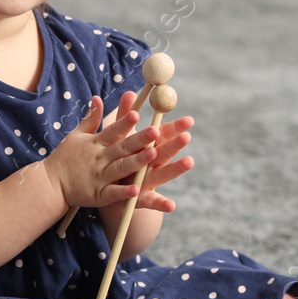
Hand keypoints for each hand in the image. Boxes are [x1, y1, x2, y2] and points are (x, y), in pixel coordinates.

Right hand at [42, 94, 161, 209]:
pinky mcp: (98, 195)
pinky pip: (112, 193)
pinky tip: (137, 190)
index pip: (112, 130)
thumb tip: (97, 97)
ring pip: (121, 168)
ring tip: (152, 154)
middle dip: (139, 139)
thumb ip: (91, 118)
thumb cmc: (64, 158)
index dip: (124, 122)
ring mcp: (99, 177)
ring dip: (136, 161)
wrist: (50, 184)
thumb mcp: (76, 135)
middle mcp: (99, 158)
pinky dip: (124, 192)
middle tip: (155, 131)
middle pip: (122, 147)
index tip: (137, 113)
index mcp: (95, 143)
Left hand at [107, 88, 193, 211]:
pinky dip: (162, 204)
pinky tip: (172, 206)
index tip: (189, 120)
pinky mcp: (142, 199)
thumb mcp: (119, 137)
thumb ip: (125, 117)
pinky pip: (152, 201)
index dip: (175, 128)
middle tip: (187, 135)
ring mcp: (148, 181)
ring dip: (176, 169)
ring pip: (163, 174)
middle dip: (176, 144)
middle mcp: (151, 163)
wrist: (108, 188)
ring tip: (189, 162)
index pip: (163, 135)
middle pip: (166, 152)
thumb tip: (129, 92)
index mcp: (147, 147)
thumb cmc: (118, 157)